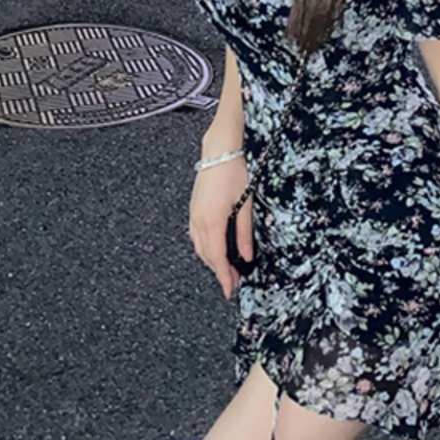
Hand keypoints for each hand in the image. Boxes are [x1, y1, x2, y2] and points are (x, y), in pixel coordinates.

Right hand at [189, 157, 250, 299]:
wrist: (219, 150)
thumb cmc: (234, 171)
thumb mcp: (246, 203)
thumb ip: (244, 232)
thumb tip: (246, 256)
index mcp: (212, 221)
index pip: (217, 258)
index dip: (224, 276)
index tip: (231, 289)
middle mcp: (198, 220)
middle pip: (207, 255)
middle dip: (219, 271)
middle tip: (233, 283)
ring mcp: (193, 214)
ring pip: (199, 247)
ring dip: (211, 261)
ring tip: (225, 269)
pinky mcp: (193, 208)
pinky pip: (196, 236)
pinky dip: (205, 247)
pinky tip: (213, 249)